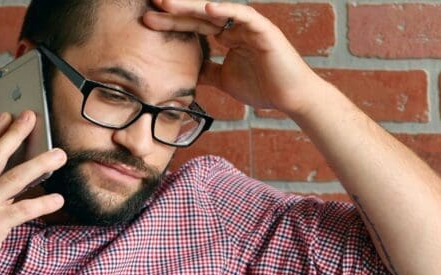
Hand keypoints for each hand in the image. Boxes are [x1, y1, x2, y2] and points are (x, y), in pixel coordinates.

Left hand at [143, 0, 324, 115]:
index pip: (194, 26)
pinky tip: (207, 8)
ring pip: (217, 11)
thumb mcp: (226, 80)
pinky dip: (226, 10)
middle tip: (150, 3)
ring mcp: (250, 26)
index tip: (147, 21)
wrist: (292, 99)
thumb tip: (188, 72)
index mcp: (228, 37)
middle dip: (175, 9)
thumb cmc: (265, 89)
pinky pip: (243, 15)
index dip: (172, 22)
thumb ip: (208, 72)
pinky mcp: (264, 30)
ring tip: (168, 2)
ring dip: (192, 6)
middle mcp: (237, 27)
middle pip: (200, 14)